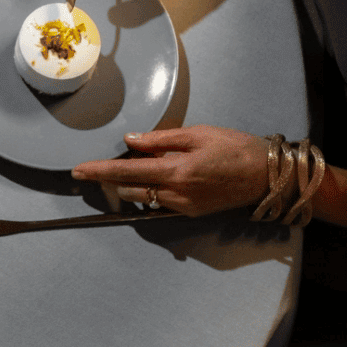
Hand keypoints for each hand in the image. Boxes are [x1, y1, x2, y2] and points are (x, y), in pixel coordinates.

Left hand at [71, 126, 267, 216]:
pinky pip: (161, 203)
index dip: (99, 171)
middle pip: (130, 190)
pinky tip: (156, 177)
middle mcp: (177, 194)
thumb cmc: (235, 148)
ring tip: (134, 167)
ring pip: (144, 198)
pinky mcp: (193, 212)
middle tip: (105, 164)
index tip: (78, 170)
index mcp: (176, 171)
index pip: (126, 172)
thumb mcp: (197, 134)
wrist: (268, 176)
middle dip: (113, 179)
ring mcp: (185, 207)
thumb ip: (160, 139)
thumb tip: (131, 140)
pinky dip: (151, 191)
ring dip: (132, 185)